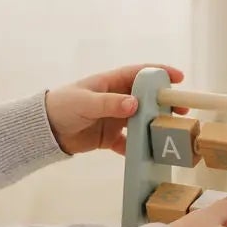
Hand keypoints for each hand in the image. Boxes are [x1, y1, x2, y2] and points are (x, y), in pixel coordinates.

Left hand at [44, 63, 186, 155]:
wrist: (44, 131)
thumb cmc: (63, 106)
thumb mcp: (86, 102)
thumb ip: (110, 103)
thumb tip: (135, 104)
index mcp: (111, 82)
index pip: (140, 73)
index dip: (160, 73)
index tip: (178, 78)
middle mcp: (116, 99)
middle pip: (146, 98)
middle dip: (164, 102)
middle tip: (182, 109)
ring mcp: (114, 119)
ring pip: (141, 120)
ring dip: (155, 125)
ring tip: (171, 131)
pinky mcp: (110, 137)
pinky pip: (129, 143)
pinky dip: (138, 148)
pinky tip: (149, 153)